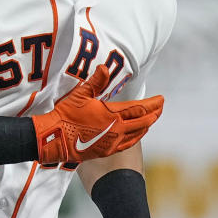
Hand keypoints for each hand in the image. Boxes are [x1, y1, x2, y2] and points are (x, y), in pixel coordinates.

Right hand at [31, 65, 162, 163]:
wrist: (55, 139)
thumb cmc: (66, 115)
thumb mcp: (80, 94)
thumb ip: (95, 81)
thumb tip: (105, 67)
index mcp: (112, 115)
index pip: (140, 108)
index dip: (153, 103)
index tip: (161, 99)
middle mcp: (117, 130)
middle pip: (144, 122)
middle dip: (155, 113)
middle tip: (161, 107)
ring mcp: (113, 142)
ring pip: (138, 133)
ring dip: (147, 125)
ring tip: (152, 118)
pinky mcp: (107, 150)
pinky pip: (129, 143)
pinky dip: (137, 136)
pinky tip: (138, 134)